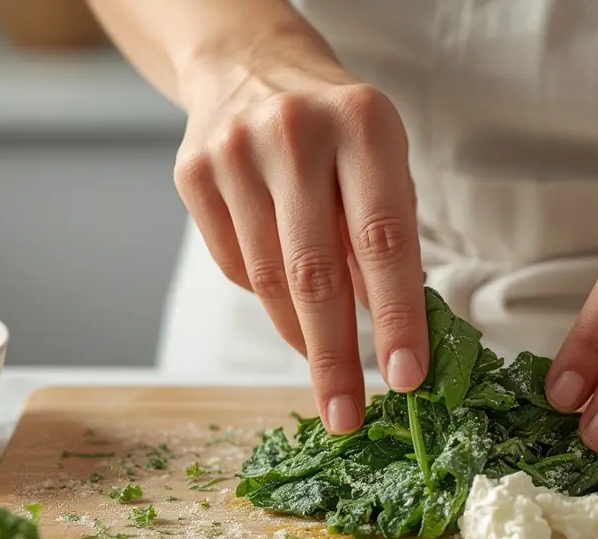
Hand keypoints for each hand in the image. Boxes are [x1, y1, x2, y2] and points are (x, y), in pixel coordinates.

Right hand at [174, 38, 426, 434]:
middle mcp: (295, 133)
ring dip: (302, 339)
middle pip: (315, 273)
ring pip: (268, 280)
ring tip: (327, 372)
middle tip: (348, 415)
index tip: (405, 378)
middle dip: (335, 358)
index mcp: (363, 125)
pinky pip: (233, 266)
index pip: (384, 241)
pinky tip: (287, 298)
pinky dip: (266, 299)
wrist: (249, 64)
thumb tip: (390, 334)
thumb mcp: (384, 164)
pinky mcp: (192, 173)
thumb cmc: (338, 130)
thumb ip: (390, 241)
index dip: (395, 318)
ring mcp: (234, 152)